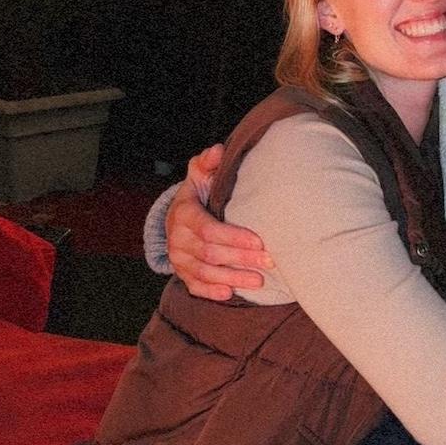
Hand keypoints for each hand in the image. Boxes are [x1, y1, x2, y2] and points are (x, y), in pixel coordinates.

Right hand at [166, 144, 273, 300]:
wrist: (176, 216)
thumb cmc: (197, 194)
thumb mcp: (200, 175)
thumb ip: (208, 163)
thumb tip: (218, 150)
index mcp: (184, 213)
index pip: (208, 229)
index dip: (234, 237)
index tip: (260, 241)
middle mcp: (177, 238)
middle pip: (210, 253)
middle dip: (241, 259)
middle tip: (269, 262)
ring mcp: (178, 258)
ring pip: (205, 272)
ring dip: (233, 278)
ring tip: (260, 281)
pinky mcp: (181, 273)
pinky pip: (194, 286)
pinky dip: (211, 292)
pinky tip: (231, 294)